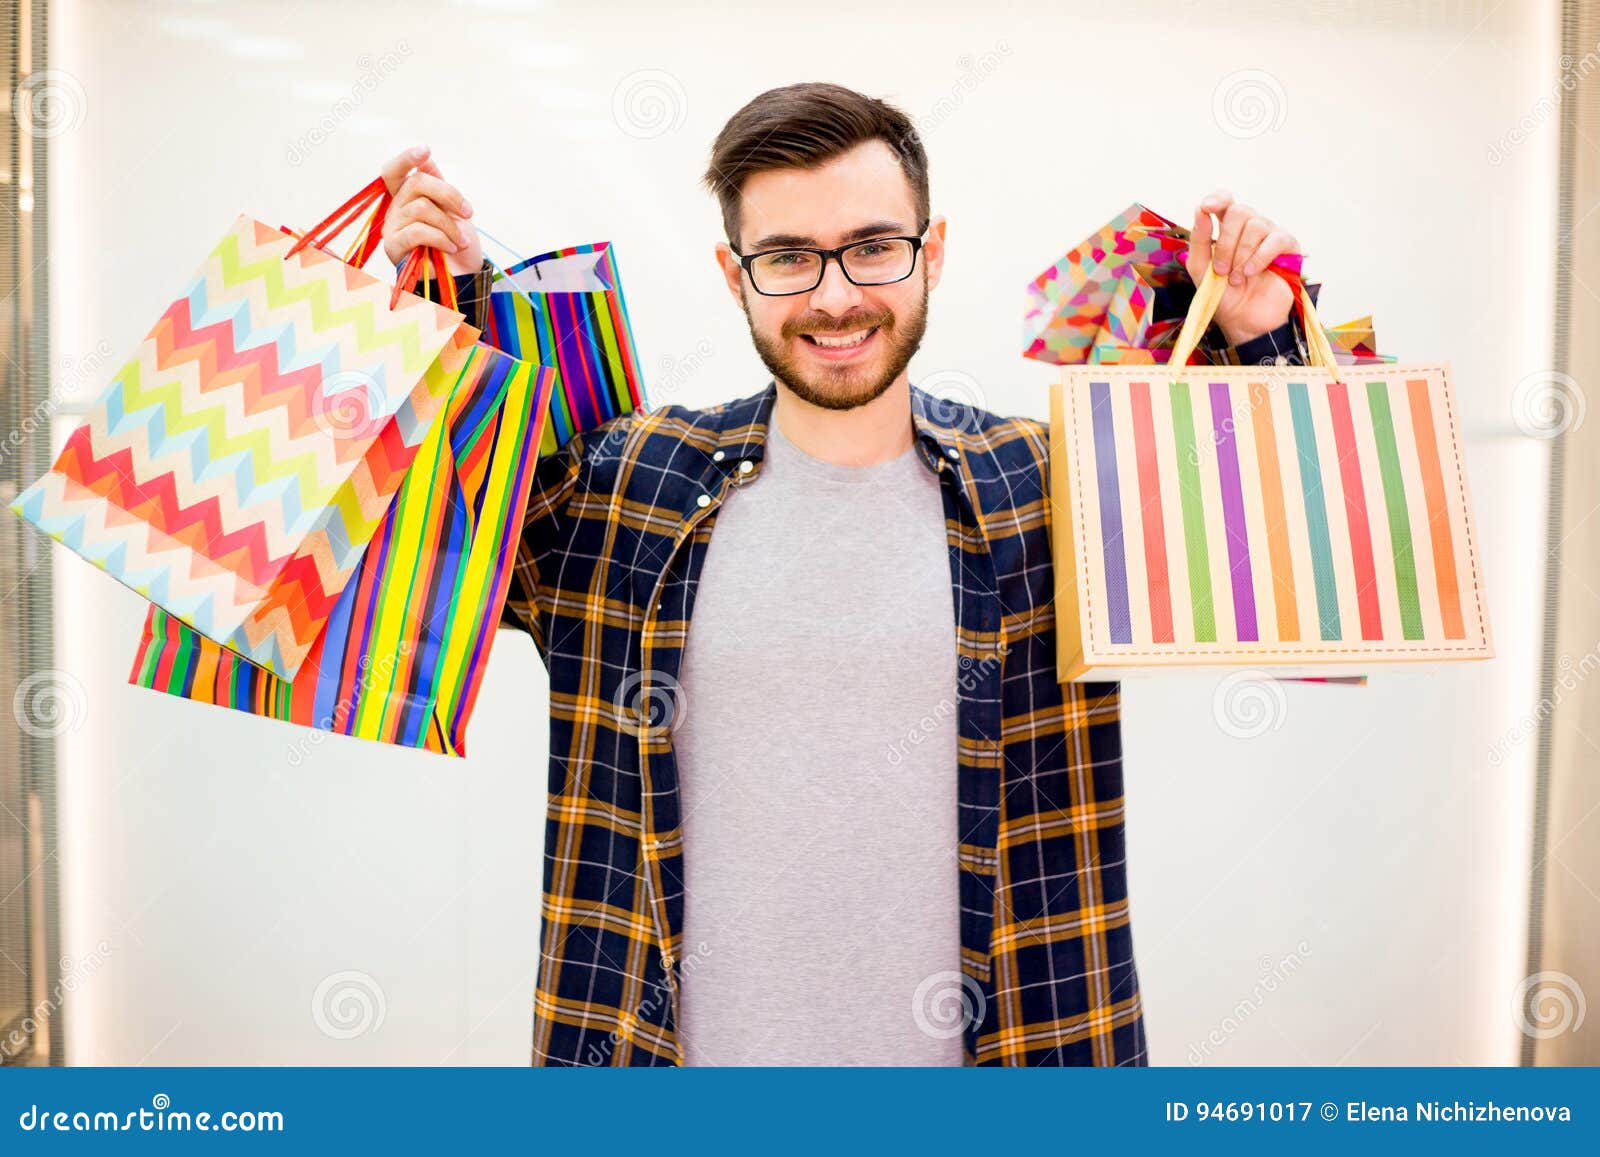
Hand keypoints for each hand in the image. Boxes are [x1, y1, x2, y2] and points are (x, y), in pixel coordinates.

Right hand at [378, 145, 482, 276]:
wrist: (463, 277)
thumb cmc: (458, 244)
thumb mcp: (453, 210)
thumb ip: (438, 186)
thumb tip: (427, 160)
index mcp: (407, 197)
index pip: (395, 171)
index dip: (406, 158)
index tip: (425, 150)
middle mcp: (395, 209)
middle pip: (416, 183)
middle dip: (448, 195)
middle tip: (468, 213)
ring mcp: (393, 227)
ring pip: (421, 208)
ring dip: (449, 224)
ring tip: (462, 240)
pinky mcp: (394, 247)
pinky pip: (417, 231)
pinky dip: (441, 238)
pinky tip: (452, 247)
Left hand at [1184, 190, 1298, 346]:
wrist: (1244, 320)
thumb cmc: (1222, 294)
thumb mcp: (1200, 268)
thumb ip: (1199, 239)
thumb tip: (1200, 209)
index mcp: (1228, 229)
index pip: (1226, 200)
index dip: (1218, 199)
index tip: (1206, 207)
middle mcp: (1251, 227)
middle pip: (1239, 211)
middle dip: (1225, 242)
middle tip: (1221, 270)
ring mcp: (1270, 235)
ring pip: (1256, 225)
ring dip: (1241, 255)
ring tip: (1237, 279)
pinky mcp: (1288, 247)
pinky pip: (1274, 240)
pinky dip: (1259, 258)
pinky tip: (1252, 274)